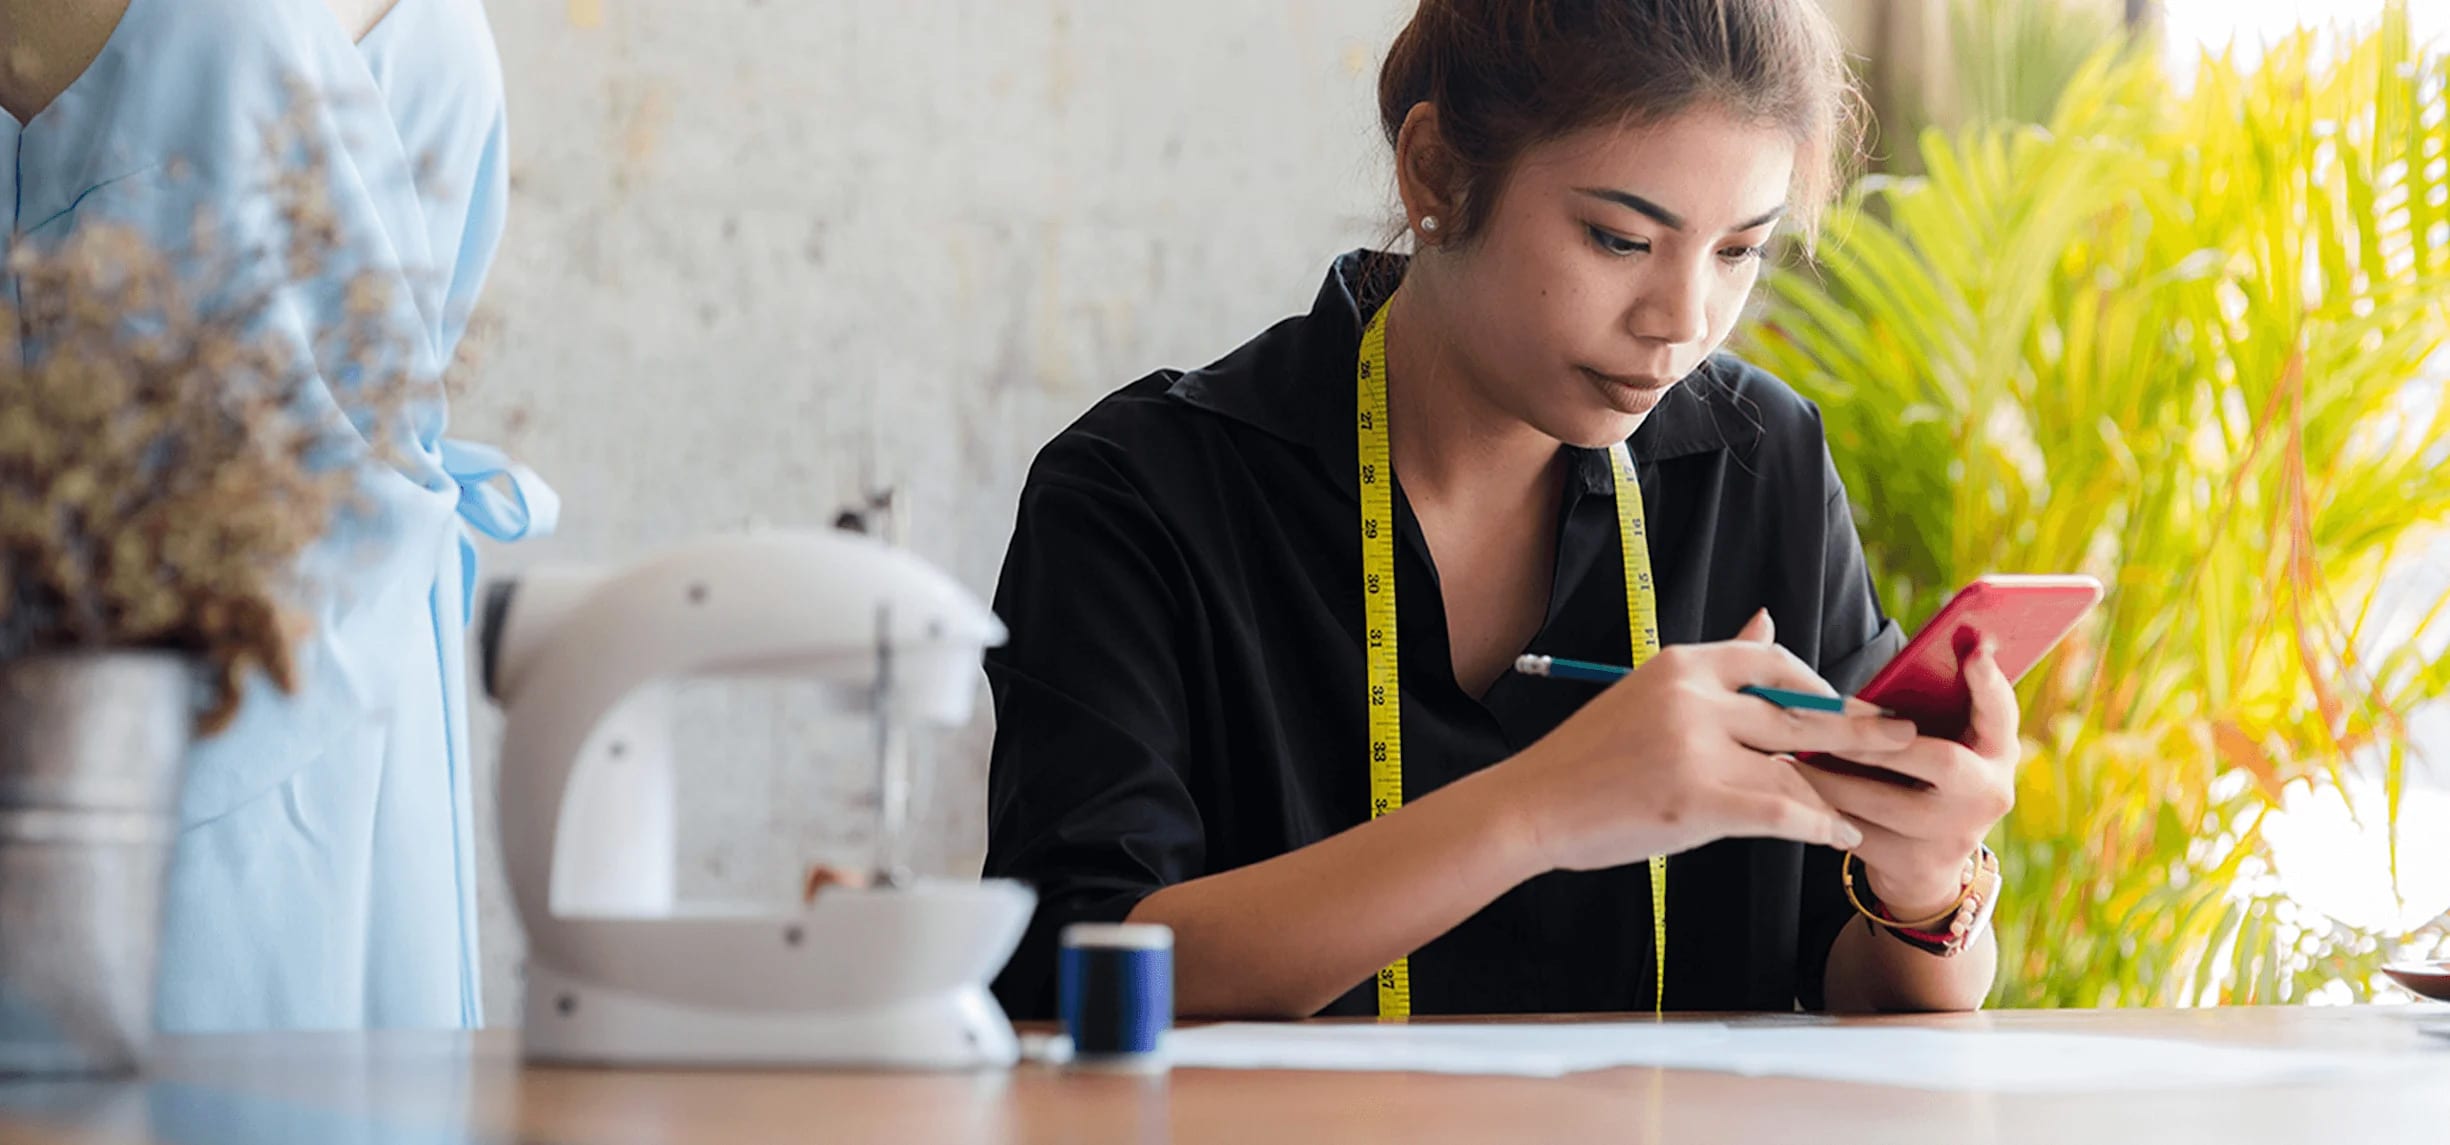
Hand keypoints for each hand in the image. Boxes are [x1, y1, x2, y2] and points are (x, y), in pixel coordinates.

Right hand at [1490, 611, 1920, 872]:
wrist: (1532, 807)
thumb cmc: (1589, 758)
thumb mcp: (1649, 693)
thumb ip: (1717, 664)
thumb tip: (1767, 620)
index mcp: (1681, 664)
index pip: (1771, 662)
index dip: (1818, 687)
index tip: (1844, 708)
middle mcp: (1693, 696)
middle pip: (1797, 713)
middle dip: (1857, 729)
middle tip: (1906, 738)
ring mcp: (1696, 747)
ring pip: (1793, 766)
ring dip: (1840, 788)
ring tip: (1876, 801)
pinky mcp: (1699, 798)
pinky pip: (1782, 811)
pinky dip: (1820, 825)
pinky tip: (1841, 835)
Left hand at [1792, 636, 2020, 918]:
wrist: (1925, 864)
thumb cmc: (1924, 778)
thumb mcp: (1944, 740)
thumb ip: (1936, 697)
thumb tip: (1955, 637)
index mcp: (1998, 753)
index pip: (2002, 713)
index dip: (1991, 685)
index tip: (1975, 653)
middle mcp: (1988, 795)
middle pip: (1939, 758)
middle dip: (1874, 739)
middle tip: (1822, 719)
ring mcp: (1954, 834)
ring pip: (1883, 800)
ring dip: (1828, 776)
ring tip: (1786, 754)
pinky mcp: (1916, 865)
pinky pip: (1857, 834)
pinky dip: (1819, 811)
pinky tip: (1788, 795)